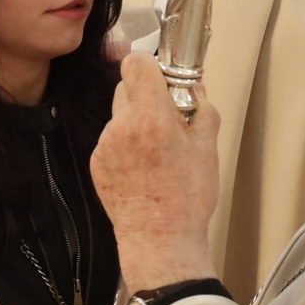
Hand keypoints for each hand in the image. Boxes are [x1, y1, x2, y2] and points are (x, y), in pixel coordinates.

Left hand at [90, 51, 220, 291]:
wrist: (160, 241)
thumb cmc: (187, 199)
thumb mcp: (207, 148)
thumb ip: (201, 108)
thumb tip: (195, 87)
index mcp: (151, 118)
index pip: (136, 63)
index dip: (151, 65)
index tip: (164, 77)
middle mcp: (121, 127)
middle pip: (126, 86)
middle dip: (146, 94)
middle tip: (168, 115)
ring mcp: (104, 146)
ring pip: (118, 114)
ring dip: (136, 120)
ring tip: (157, 148)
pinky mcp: (96, 163)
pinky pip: (111, 139)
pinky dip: (125, 144)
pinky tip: (143, 167)